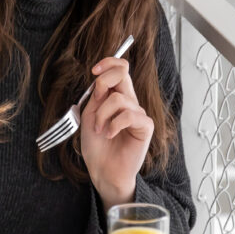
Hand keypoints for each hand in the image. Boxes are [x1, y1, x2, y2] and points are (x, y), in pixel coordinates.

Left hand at [80, 56, 153, 211]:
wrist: (103, 170)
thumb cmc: (96, 146)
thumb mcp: (89, 115)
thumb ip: (97, 96)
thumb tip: (101, 80)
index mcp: (116, 97)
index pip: (120, 69)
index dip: (109, 63)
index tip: (94, 70)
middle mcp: (129, 102)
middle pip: (123, 74)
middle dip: (104, 82)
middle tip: (96, 99)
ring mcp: (138, 114)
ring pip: (119, 99)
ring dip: (102, 114)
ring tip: (100, 129)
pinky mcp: (145, 127)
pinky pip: (129, 115)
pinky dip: (114, 124)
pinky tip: (110, 134)